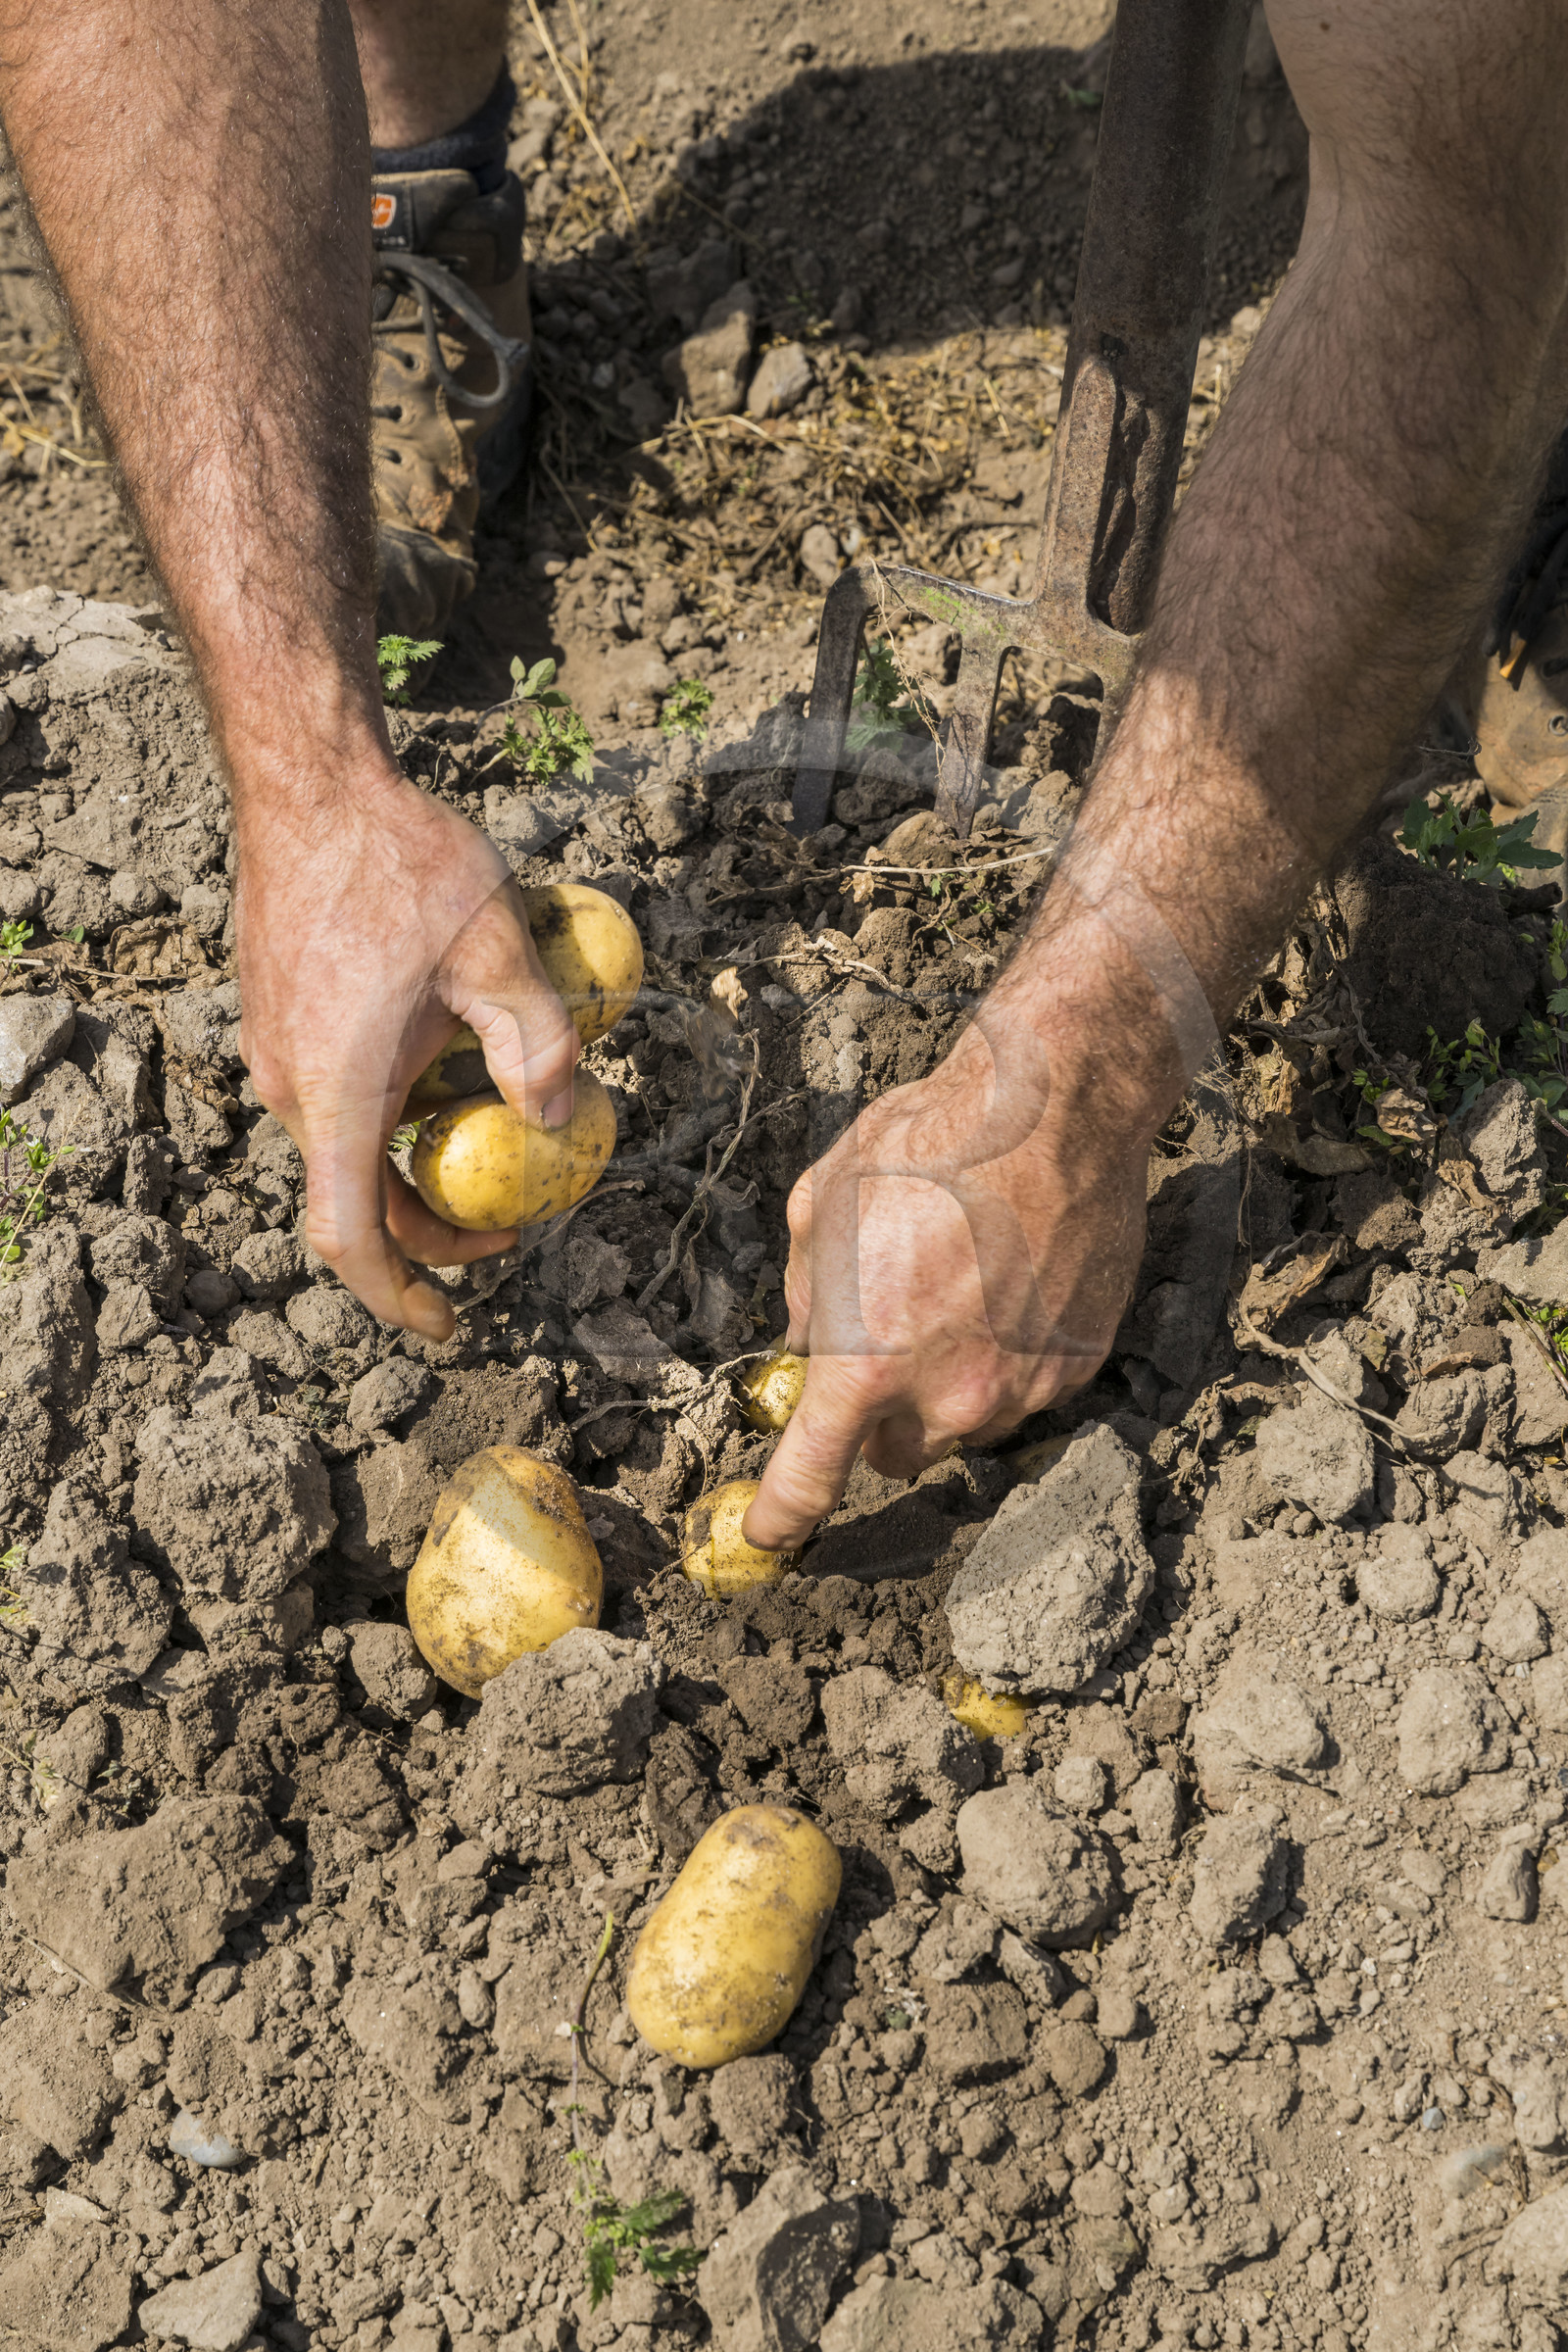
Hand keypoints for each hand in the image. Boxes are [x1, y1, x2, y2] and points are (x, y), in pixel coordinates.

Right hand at [235, 758, 577, 1338]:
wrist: (310, 781)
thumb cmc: (402, 863)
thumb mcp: (499, 952)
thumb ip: (538, 1044)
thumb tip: (559, 1119)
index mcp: (339, 1094)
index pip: (352, 1239)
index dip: (399, 1297)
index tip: (450, 1325)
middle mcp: (292, 1086)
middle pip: (357, 1200)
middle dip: (432, 1232)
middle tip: (509, 1227)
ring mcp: (275, 1050)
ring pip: (347, 1145)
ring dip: (414, 1166)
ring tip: (489, 1134)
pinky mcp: (278, 1016)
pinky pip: (335, 1095)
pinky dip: (389, 1113)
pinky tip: (445, 1059)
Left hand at [742, 1005, 1155, 1550]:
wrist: (1052, 1109)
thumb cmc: (928, 1143)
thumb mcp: (823, 1205)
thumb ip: (806, 1293)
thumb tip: (808, 1336)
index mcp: (864, 1364)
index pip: (810, 1483)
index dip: (781, 1518)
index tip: (768, 1534)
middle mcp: (945, 1394)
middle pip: (895, 1456)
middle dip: (880, 1417)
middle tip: (885, 1344)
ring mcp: (1020, 1388)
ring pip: (966, 1426)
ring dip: (950, 1387)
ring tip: (958, 1294)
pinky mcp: (1077, 1366)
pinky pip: (1027, 1392)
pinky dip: (1010, 1360)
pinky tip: (1010, 1286)